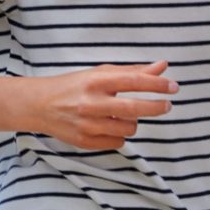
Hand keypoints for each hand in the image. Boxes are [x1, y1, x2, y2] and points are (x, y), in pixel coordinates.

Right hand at [22, 62, 176, 150]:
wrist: (37, 105)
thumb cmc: (72, 87)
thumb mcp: (98, 74)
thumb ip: (132, 72)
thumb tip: (163, 66)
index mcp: (94, 81)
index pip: (134, 81)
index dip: (157, 85)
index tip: (173, 87)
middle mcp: (90, 102)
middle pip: (135, 109)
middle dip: (156, 107)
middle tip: (165, 105)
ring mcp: (87, 124)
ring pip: (129, 128)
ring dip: (131, 123)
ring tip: (120, 116)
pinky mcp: (84, 141)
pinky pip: (118, 143)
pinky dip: (118, 136)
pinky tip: (107, 127)